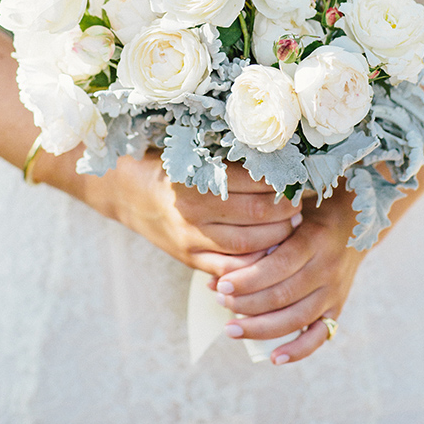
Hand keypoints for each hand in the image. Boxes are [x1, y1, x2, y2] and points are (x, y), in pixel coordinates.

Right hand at [46, 148, 301, 278]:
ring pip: (249, 246)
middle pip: (257, 216)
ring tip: (289, 226)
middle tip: (299, 204)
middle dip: (285, 211)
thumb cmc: (167, 164)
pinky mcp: (190, 258)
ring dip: (277, 238)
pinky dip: (254, 265)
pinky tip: (268, 252)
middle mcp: (193, 210)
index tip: (296, 177)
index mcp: (196, 177)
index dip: (280, 182)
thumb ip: (229, 159)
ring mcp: (191, 239)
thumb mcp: (194, 153)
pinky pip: (230, 270)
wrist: (124, 191)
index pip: (253, 183)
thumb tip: (278, 157)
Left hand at [212, 182, 367, 363]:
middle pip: (283, 295)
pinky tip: (274, 357)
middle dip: (246, 304)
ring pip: (296, 318)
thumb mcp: (289, 214)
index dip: (247, 279)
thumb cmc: (309, 214)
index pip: (277, 266)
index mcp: (314, 240)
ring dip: (260, 328)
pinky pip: (320, 336)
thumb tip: (221, 264)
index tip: (220, 284)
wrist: (356, 222)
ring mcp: (334, 291)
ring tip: (231, 328)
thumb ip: (261, 236)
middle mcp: (327, 268)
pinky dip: (298, 350)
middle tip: (220, 301)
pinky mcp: (337, 308)